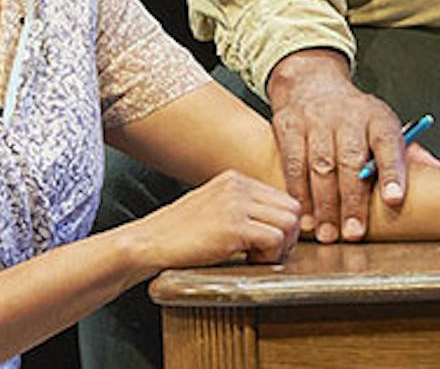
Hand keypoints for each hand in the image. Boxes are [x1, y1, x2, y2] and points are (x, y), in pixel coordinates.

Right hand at [125, 169, 300, 272]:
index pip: (281, 197)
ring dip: (281, 246)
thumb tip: (273, 223)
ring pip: (289, 222)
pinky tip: (250, 261)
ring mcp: (236, 204)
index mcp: (234, 179)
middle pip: (292, 207)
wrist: (148, 242)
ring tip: (258, 257)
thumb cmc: (177, 234)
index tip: (269, 243)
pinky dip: (270, 256)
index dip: (282, 224)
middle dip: (288, 235)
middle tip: (268, 253)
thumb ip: (241, 207)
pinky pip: (275, 239)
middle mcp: (238, 186)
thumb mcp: (213, 207)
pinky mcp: (233, 227)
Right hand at [264, 49, 406, 242]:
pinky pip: (293, 164)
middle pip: (350, 161)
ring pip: (319, 166)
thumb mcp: (384, 127)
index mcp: (378, 119)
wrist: (312, 84)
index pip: (389, 145)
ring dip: (323, 204)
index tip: (395, 199)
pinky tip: (304, 215)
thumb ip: (410, 155)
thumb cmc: (355, 118)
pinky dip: (298, 193)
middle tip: (353, 234)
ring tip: (327, 234)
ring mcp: (316, 121)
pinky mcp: (289, 127)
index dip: (392, 173)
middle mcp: (347, 117)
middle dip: (351, 201)